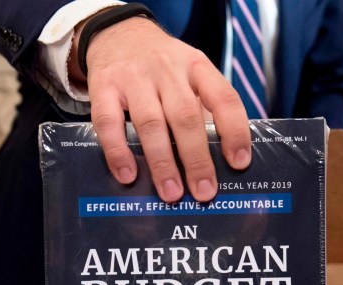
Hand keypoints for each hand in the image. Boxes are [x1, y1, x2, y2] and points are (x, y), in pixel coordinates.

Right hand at [71, 16, 251, 202]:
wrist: (117, 33)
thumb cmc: (161, 67)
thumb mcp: (189, 75)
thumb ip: (202, 109)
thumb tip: (219, 164)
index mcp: (197, 66)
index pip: (223, 97)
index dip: (234, 131)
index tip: (239, 163)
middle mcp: (167, 69)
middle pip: (185, 116)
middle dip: (197, 158)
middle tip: (204, 192)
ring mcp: (133, 77)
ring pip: (151, 123)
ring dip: (162, 162)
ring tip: (171, 193)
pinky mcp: (103, 86)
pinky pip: (109, 122)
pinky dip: (118, 151)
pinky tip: (128, 175)